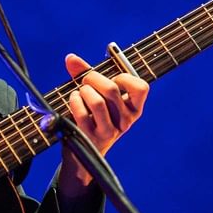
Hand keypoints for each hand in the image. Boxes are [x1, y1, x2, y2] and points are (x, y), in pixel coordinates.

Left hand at [59, 53, 147, 191]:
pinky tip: (73, 100)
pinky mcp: (92, 138)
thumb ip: (86, 74)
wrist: (84, 153)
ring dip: (83, 90)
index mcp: (134, 109)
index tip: (113, 77)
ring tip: (80, 91)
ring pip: (96, 101)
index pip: (141, 88)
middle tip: (85, 81)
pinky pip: (82, 112)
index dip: (124, 77)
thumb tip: (70, 58)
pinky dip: (74, 101)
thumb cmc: (93, 116)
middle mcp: (126, 121)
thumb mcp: (98, 95)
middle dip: (92, 78)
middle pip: (112, 89)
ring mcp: (110, 131)